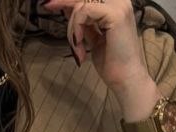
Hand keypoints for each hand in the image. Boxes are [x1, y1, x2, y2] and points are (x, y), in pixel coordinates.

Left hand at [39, 0, 154, 92]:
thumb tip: (68, 9)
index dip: (69, 0)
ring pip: (81, 4)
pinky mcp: (115, 14)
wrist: (126, 79)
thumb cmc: (112, 63)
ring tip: (77, 48)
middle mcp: (119, 1)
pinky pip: (84, 11)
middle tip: (48, 6)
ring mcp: (119, 5)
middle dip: (64, 2)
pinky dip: (77, 27)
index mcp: (116, 5)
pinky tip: (80, 45)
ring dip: (72, 27)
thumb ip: (84, 22)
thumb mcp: (94, 37)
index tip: (51, 4)